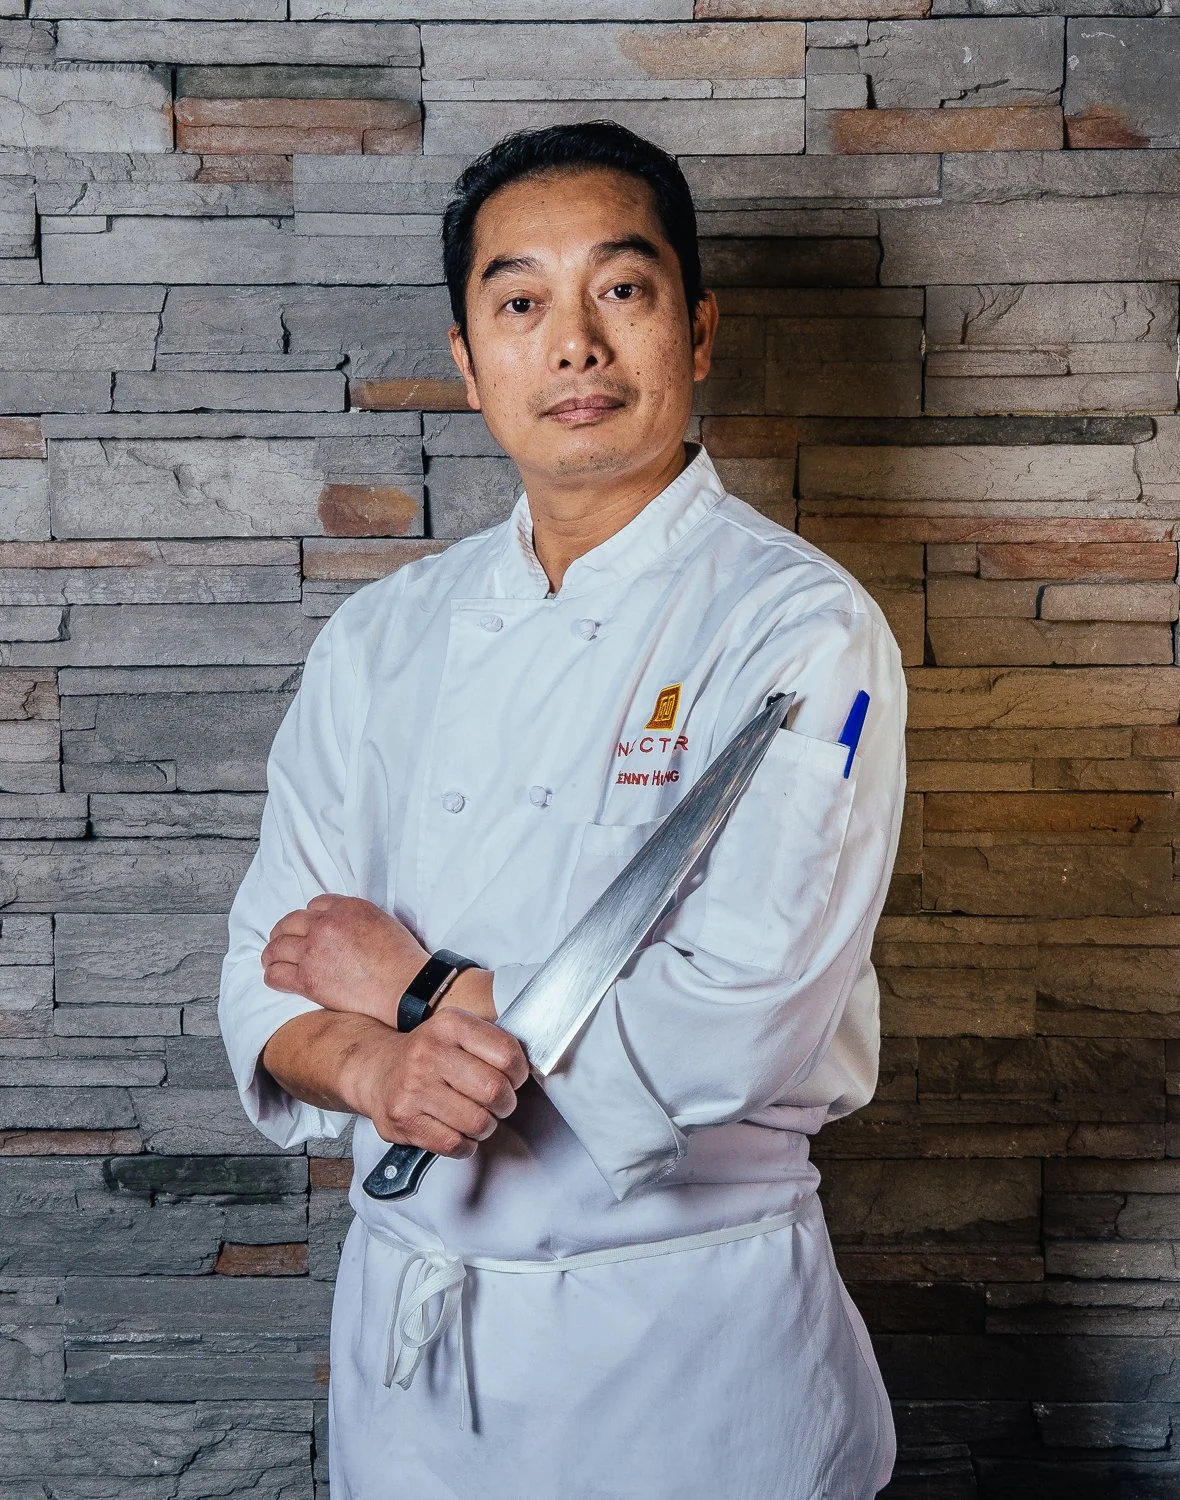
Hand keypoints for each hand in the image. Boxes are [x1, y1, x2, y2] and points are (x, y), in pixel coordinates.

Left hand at [262, 894, 427, 1025]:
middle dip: (283, 932)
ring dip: (272, 953)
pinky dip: (273, 975)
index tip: (309, 928)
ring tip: (271, 960)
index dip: (310, 917)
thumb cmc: (401, 958)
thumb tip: (343, 928)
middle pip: (290, 922)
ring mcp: (314, 951)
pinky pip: (277, 974)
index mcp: (346, 908)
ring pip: (277, 947)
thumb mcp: (381, 921)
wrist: (405, 987)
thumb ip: (355, 918)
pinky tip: (275, 977)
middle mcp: (326, 925)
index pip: (315, 904)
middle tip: (281, 942)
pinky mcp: (308, 979)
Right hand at [345, 1008, 529, 1157]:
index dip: (519, 1073)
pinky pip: (454, 1144)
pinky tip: (458, 1131)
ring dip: (485, 1126)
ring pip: (477, 1122)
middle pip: (494, 1090)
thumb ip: (491, 1043)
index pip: (506, 1053)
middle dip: (505, 1104)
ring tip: (477, 1117)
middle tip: (499, 1103)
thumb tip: (530, 1066)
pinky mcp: (403, 1120)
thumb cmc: (428, 1055)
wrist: (376, 1071)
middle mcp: (429, 1053)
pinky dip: (465, 1144)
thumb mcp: (457, 1031)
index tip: (513, 1078)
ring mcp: (413, 1088)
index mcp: (449, 1025)